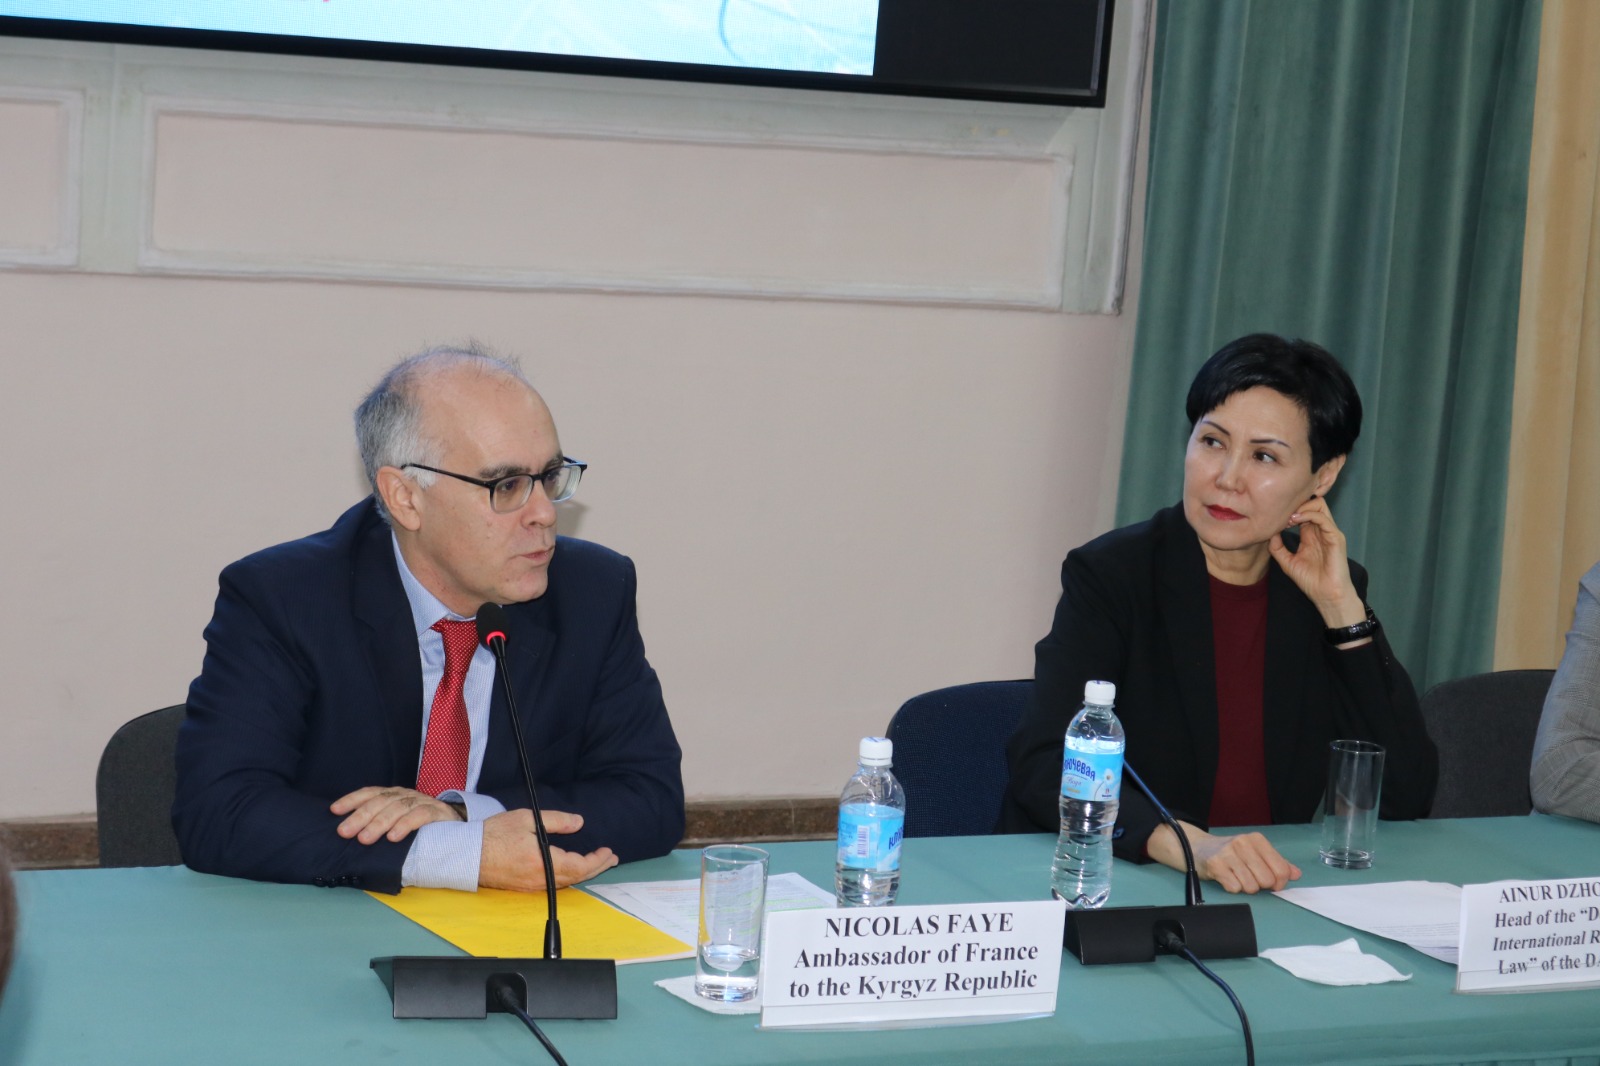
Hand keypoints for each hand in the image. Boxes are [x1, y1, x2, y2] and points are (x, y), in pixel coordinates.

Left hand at [331, 786, 461, 844]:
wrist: (459, 827)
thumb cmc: (422, 828)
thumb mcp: (398, 822)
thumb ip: (380, 824)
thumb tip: (351, 835)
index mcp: (395, 795)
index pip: (370, 793)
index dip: (352, 800)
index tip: (334, 811)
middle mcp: (406, 795)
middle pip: (381, 801)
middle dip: (360, 816)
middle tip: (345, 832)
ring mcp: (423, 802)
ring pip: (397, 808)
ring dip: (379, 823)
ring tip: (365, 839)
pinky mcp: (438, 813)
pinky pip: (420, 816)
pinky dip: (405, 825)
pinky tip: (393, 837)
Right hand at [479, 808, 617, 891]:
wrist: (467, 854)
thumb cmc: (494, 834)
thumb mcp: (528, 819)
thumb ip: (557, 821)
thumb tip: (579, 822)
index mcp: (544, 862)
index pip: (580, 866)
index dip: (598, 860)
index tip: (608, 851)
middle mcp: (540, 879)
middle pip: (577, 877)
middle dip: (597, 868)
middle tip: (611, 860)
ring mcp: (532, 885)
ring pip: (566, 883)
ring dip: (584, 873)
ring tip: (597, 864)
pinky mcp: (524, 887)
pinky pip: (553, 885)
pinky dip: (568, 877)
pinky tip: (572, 870)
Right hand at [1148, 821, 1300, 893]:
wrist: (1198, 847)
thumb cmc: (1231, 853)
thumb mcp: (1255, 853)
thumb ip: (1277, 863)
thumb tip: (1297, 874)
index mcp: (1257, 840)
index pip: (1281, 869)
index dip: (1279, 883)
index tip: (1272, 885)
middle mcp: (1243, 843)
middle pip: (1267, 880)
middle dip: (1260, 885)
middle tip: (1249, 878)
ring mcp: (1228, 853)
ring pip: (1251, 886)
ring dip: (1245, 887)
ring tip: (1237, 877)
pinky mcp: (1215, 864)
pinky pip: (1234, 888)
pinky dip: (1232, 888)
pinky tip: (1226, 878)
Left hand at [1268, 495, 1365, 627]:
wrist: (1326, 595)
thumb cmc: (1311, 581)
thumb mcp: (1287, 562)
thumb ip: (1277, 548)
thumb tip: (1269, 533)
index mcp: (1311, 534)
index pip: (1303, 511)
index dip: (1289, 509)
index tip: (1276, 517)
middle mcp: (1321, 530)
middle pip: (1313, 502)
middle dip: (1296, 504)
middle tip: (1283, 515)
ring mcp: (1330, 532)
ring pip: (1320, 505)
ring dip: (1301, 507)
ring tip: (1288, 519)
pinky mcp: (1336, 538)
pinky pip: (1323, 518)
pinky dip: (1308, 515)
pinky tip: (1295, 522)